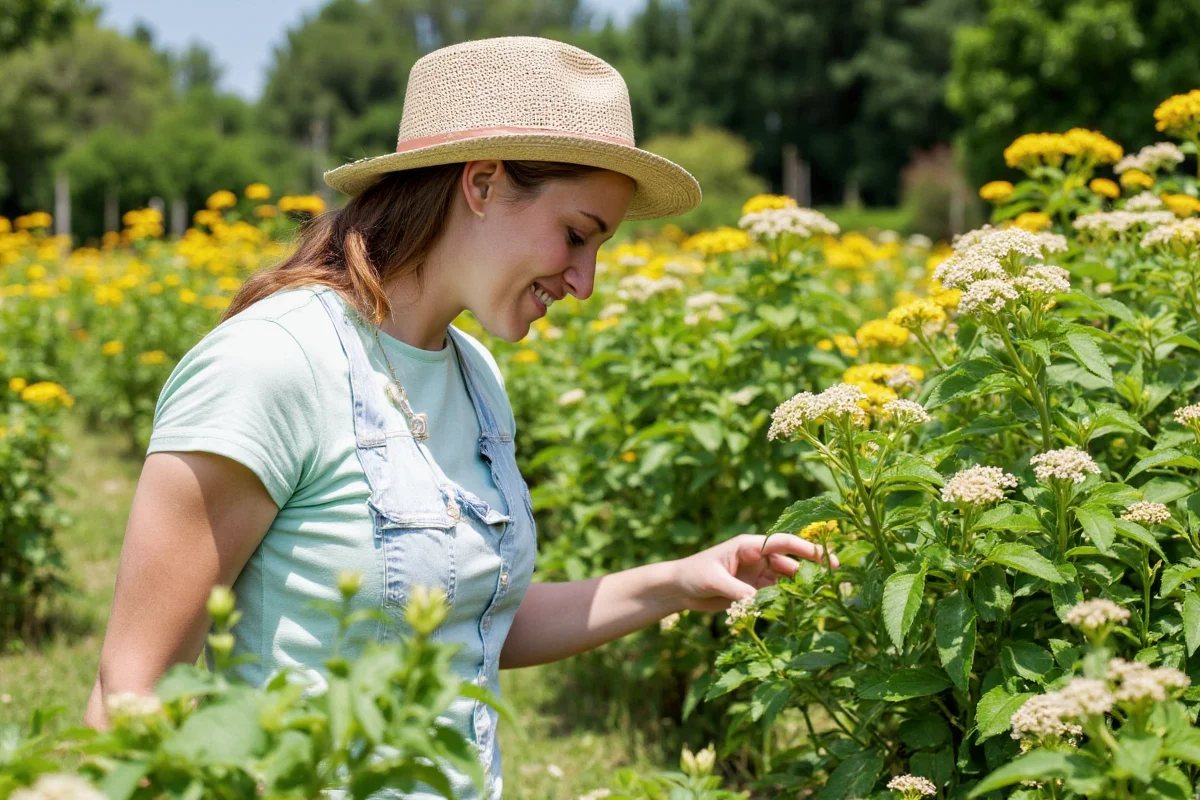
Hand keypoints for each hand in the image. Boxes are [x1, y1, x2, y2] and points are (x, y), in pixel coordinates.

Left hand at [669, 533, 838, 612]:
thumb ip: (737, 591)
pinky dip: (787, 601)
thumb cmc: (693, 575)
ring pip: (786, 580)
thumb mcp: (713, 581)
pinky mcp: (754, 590)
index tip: (824, 557)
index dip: (804, 549)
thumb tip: (758, 602)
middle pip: (790, 562)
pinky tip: (799, 609)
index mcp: (748, 546)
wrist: (679, 588)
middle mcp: (757, 558)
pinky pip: (775, 594)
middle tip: (833, 580)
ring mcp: (757, 574)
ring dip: (801, 588)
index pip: (782, 543)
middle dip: (811, 570)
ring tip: (821, 597)